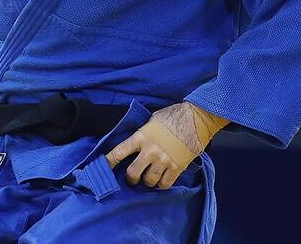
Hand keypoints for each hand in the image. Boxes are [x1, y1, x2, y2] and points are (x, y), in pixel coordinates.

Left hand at [105, 101, 226, 189]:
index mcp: (141, 137)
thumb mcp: (152, 120)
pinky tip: (161, 180)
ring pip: (149, 180)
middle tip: (132, 178)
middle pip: (133, 172)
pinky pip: (165, 184)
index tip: (104, 166)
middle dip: (131, 178)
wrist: (196, 119)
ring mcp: (163, 160)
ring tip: (148, 178)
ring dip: (147, 182)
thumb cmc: (173, 115)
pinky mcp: (177, 167)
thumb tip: (136, 140)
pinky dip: (161, 185)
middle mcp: (150, 150)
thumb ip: (143, 132)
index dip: (109, 161)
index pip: (120, 151)